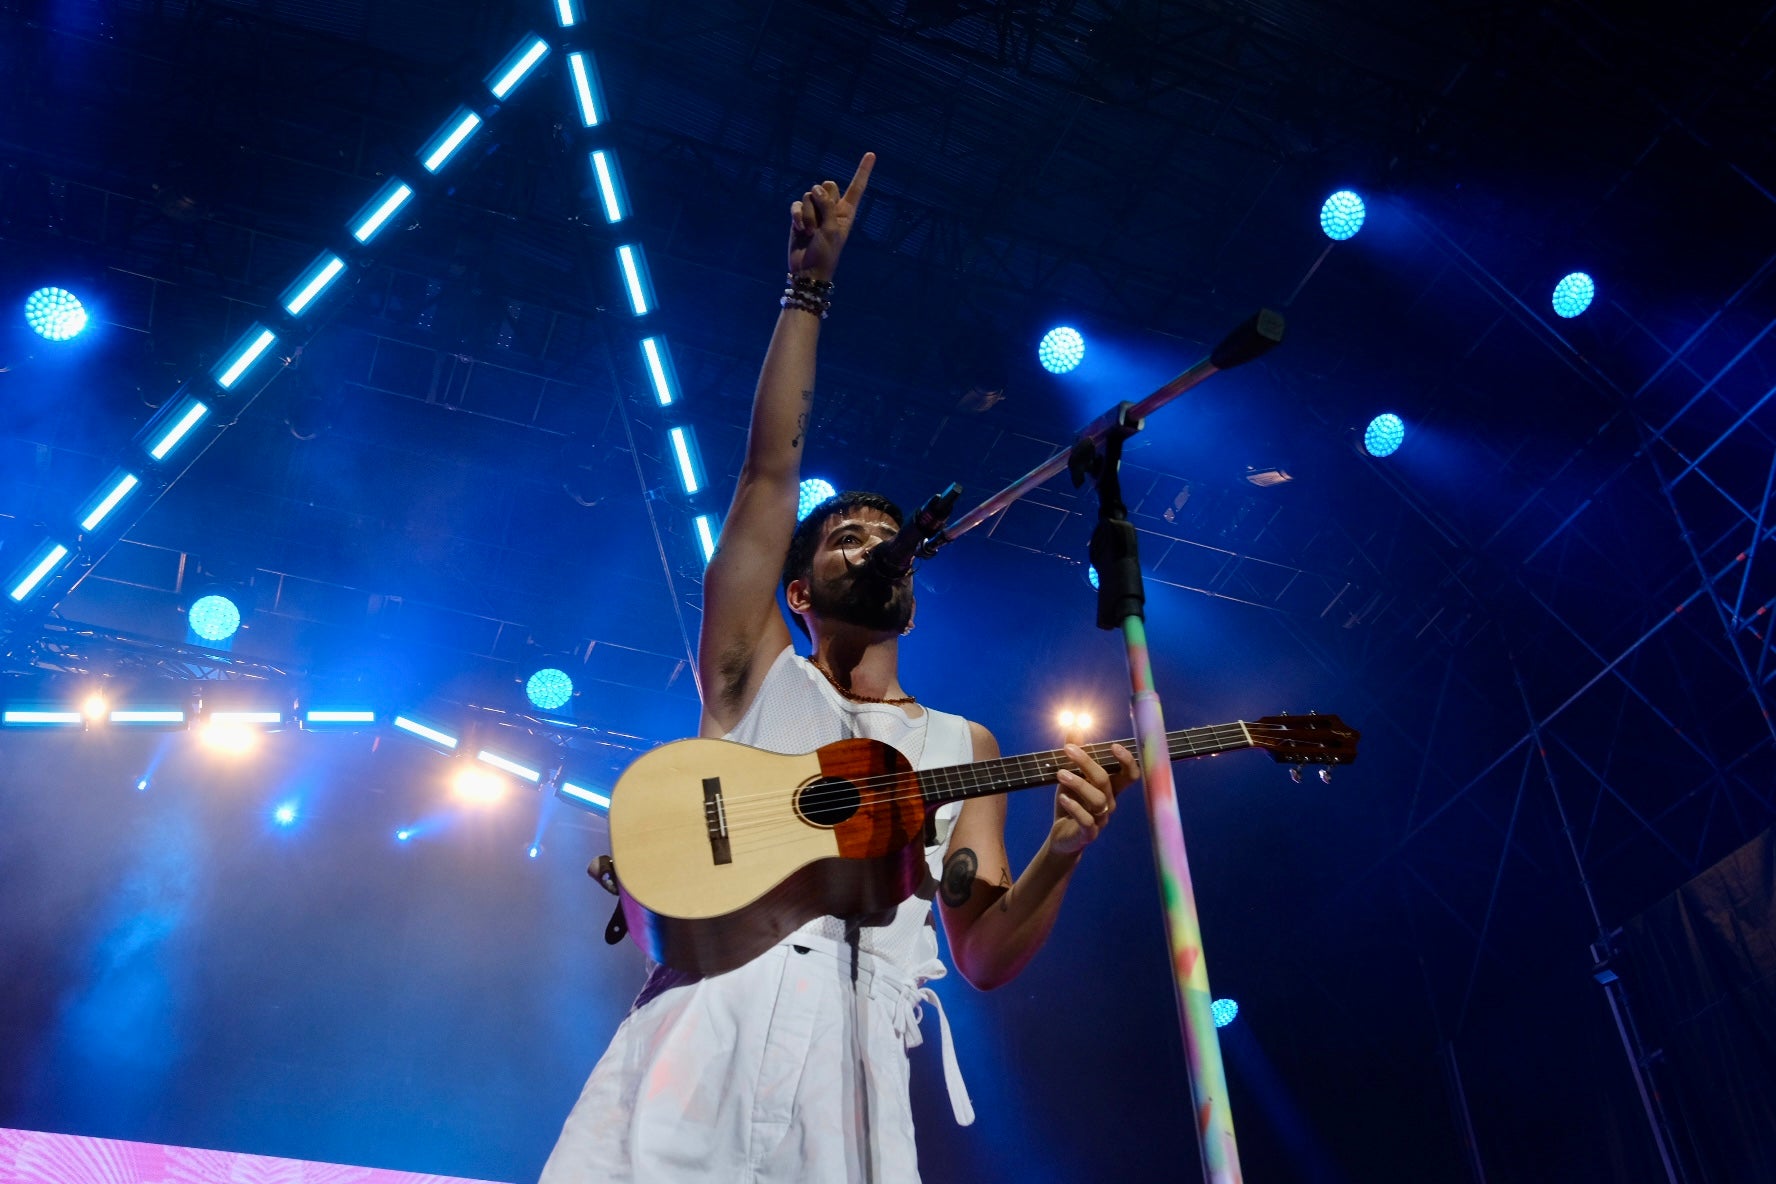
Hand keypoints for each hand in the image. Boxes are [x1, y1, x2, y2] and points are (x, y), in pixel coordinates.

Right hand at [788, 152, 874, 281]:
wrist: (808, 270)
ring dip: (808, 214)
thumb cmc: (826, 253)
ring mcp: (814, 212)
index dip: (863, 171)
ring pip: (809, 195)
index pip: (857, 188)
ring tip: (810, 232)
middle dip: (822, 198)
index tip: (871, 154)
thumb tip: (815, 189)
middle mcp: (831, 209)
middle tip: (821, 219)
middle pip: (827, 185)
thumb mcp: (832, 230)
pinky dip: (797, 216)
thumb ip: (827, 207)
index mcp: (847, 212)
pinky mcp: (799, 216)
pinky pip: (796, 204)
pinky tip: (799, 229)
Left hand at [1050, 742, 1138, 856]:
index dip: (1127, 761)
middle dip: (1087, 762)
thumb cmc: (1071, 802)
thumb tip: (1075, 725)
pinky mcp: (1089, 833)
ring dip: (1079, 783)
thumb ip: (1075, 753)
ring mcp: (1101, 818)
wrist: (1063, 836)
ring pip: (1097, 799)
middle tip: (1068, 749)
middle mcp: (1109, 802)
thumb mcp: (1070, 775)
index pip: (1130, 774)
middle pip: (1105, 780)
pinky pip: (1087, 820)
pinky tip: (1062, 796)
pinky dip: (1074, 807)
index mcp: (1110, 788)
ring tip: (1060, 773)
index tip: (1114, 746)